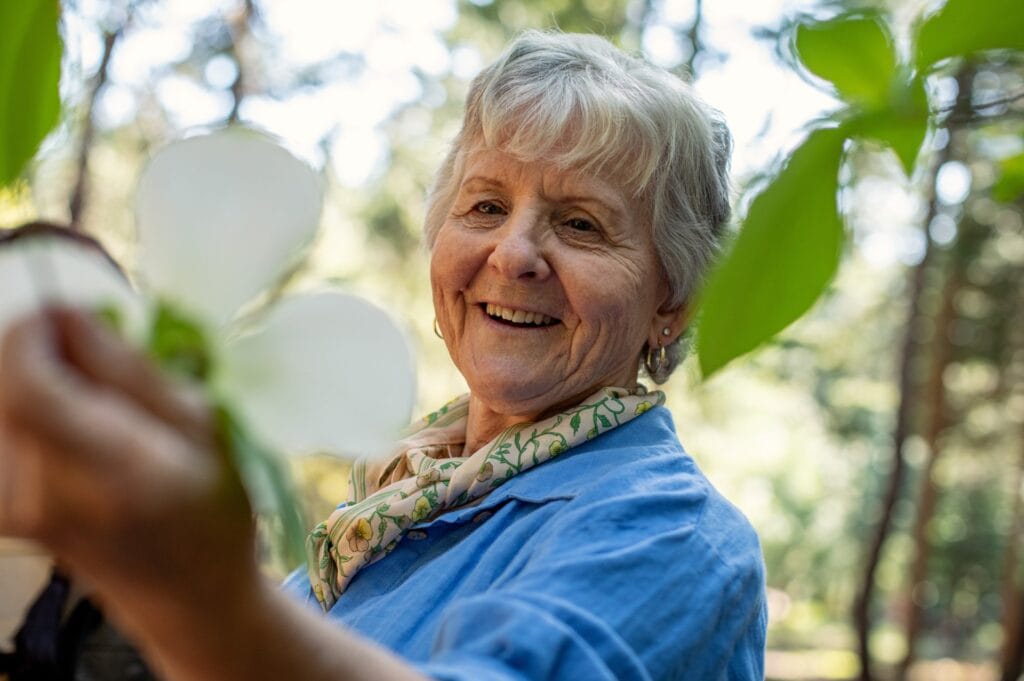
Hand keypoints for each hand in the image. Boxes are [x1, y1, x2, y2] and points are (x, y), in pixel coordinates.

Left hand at [0, 309, 258, 645]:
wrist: (189, 599)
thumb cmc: (216, 511)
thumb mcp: (205, 430)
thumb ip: (133, 374)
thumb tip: (69, 314)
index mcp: (108, 472)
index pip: (26, 385)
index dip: (32, 331)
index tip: (69, 309)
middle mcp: (40, 495)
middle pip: (2, 386)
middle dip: (36, 348)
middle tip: (92, 346)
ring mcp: (10, 508)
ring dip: (34, 378)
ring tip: (92, 391)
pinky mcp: (0, 510)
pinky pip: (2, 430)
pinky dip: (29, 407)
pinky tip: (75, 418)